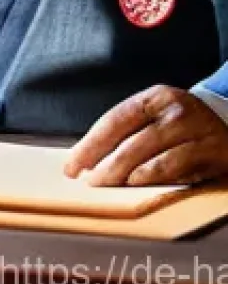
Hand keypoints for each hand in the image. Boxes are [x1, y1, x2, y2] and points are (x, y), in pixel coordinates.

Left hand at [64, 85, 227, 185]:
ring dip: (125, 177)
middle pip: (130, 143)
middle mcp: (175, 111)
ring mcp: (196, 132)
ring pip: (152, 159)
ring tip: (108, 187)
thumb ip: (127, 129)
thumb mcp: (155, 113)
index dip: (90, 145)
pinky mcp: (212, 153)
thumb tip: (88, 156)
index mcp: (154, 97)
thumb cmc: (181, 121)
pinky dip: (152, 180)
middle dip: (104, 166)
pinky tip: (136, 186)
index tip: (72, 165)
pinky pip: (175, 170)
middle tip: (89, 182)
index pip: (114, 120)